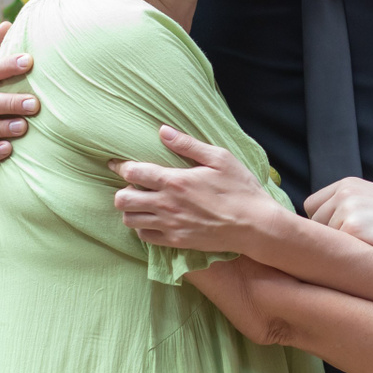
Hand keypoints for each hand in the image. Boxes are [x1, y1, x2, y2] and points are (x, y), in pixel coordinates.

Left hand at [112, 126, 279, 252]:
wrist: (255, 225)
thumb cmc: (240, 188)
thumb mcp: (219, 158)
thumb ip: (187, 144)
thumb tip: (162, 130)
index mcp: (175, 181)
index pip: (133, 173)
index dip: (120, 166)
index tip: (118, 164)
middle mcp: (167, 205)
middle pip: (123, 200)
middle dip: (122, 191)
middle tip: (132, 187)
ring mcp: (170, 226)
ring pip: (130, 220)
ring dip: (131, 210)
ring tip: (142, 203)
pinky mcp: (177, 241)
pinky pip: (145, 237)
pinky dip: (142, 227)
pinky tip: (153, 219)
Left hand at [305, 177, 372, 261]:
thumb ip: (348, 206)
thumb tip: (320, 229)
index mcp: (348, 184)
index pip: (312, 206)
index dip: (323, 224)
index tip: (341, 234)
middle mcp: (344, 192)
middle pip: (313, 224)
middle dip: (329, 238)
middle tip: (358, 246)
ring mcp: (348, 209)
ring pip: (323, 240)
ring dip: (340, 249)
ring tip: (368, 249)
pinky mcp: (353, 229)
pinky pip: (335, 250)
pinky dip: (349, 257)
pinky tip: (370, 255)